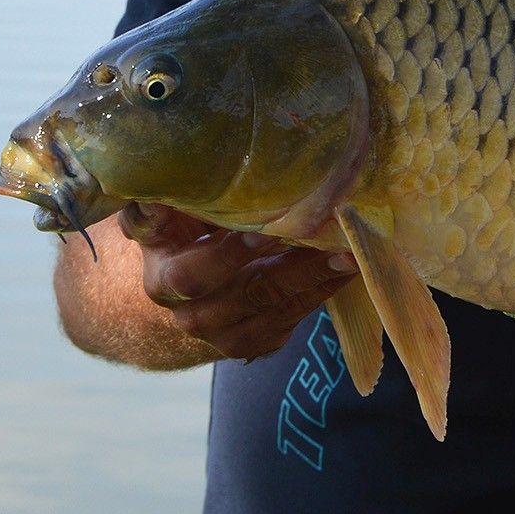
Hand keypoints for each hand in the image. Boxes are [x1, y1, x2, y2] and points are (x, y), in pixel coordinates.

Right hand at [118, 202, 357, 360]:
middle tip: (328, 240)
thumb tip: (165, 173)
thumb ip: (172, 201)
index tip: (265, 230)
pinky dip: (323, 287)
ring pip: (278, 305)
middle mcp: (193, 314)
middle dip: (290, 268)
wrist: (189, 290)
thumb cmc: (183, 235)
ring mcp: (227, 333)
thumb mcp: (169, 218)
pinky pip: (296, 314)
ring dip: (316, 276)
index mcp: (165, 281)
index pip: (193, 275)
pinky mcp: (259, 340)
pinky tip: (346, 266)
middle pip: (246, 293)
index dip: (229, 255)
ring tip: (349, 251)